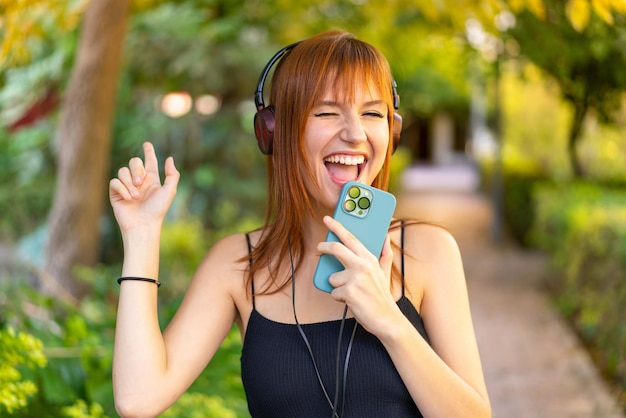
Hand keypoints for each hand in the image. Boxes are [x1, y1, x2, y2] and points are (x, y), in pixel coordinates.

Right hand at [109, 142, 179, 233]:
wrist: (143, 224)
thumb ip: (172, 174)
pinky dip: (122, 189)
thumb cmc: (157, 209)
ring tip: (136, 196)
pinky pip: (115, 182)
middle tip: (140, 183)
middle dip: (136, 169)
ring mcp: (126, 186)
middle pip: (134, 162)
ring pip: (123, 171)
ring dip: (130, 183)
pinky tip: (128, 199)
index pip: (149, 162)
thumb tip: (169, 158)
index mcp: (151, 180)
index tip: (147, 144)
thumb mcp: (170, 191)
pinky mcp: (115, 193)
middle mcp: (138, 181)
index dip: (148, 152)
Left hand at [318, 216, 399, 333]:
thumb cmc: (382, 296)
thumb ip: (384, 254)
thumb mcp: (385, 272)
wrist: (387, 319)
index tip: (327, 219)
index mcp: (369, 258)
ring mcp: (355, 278)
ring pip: (332, 277)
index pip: (351, 238)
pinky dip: (340, 298)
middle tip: (318, 249)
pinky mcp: (349, 291)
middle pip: (336, 248)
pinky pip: (334, 292)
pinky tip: (352, 301)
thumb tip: (386, 236)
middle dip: (323, 247)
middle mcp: (362, 265)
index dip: (337, 227)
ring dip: (337, 286)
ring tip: (352, 292)